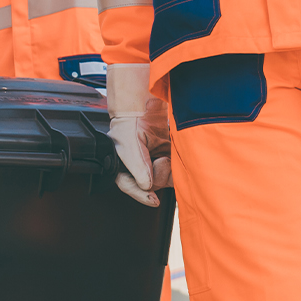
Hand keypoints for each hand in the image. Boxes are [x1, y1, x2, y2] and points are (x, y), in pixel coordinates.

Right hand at [106, 63, 172, 205]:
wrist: (145, 100)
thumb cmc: (130, 119)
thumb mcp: (129, 142)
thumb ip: (137, 165)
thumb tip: (146, 185)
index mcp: (124, 165)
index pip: (130, 185)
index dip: (141, 196)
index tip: (153, 200)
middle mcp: (140, 165)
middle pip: (150, 184)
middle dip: (158, 176)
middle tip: (161, 162)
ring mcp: (154, 160)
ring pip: (164, 178)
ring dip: (169, 171)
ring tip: (166, 156)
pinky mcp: (167, 154)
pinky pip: (175, 167)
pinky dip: (176, 164)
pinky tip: (173, 155)